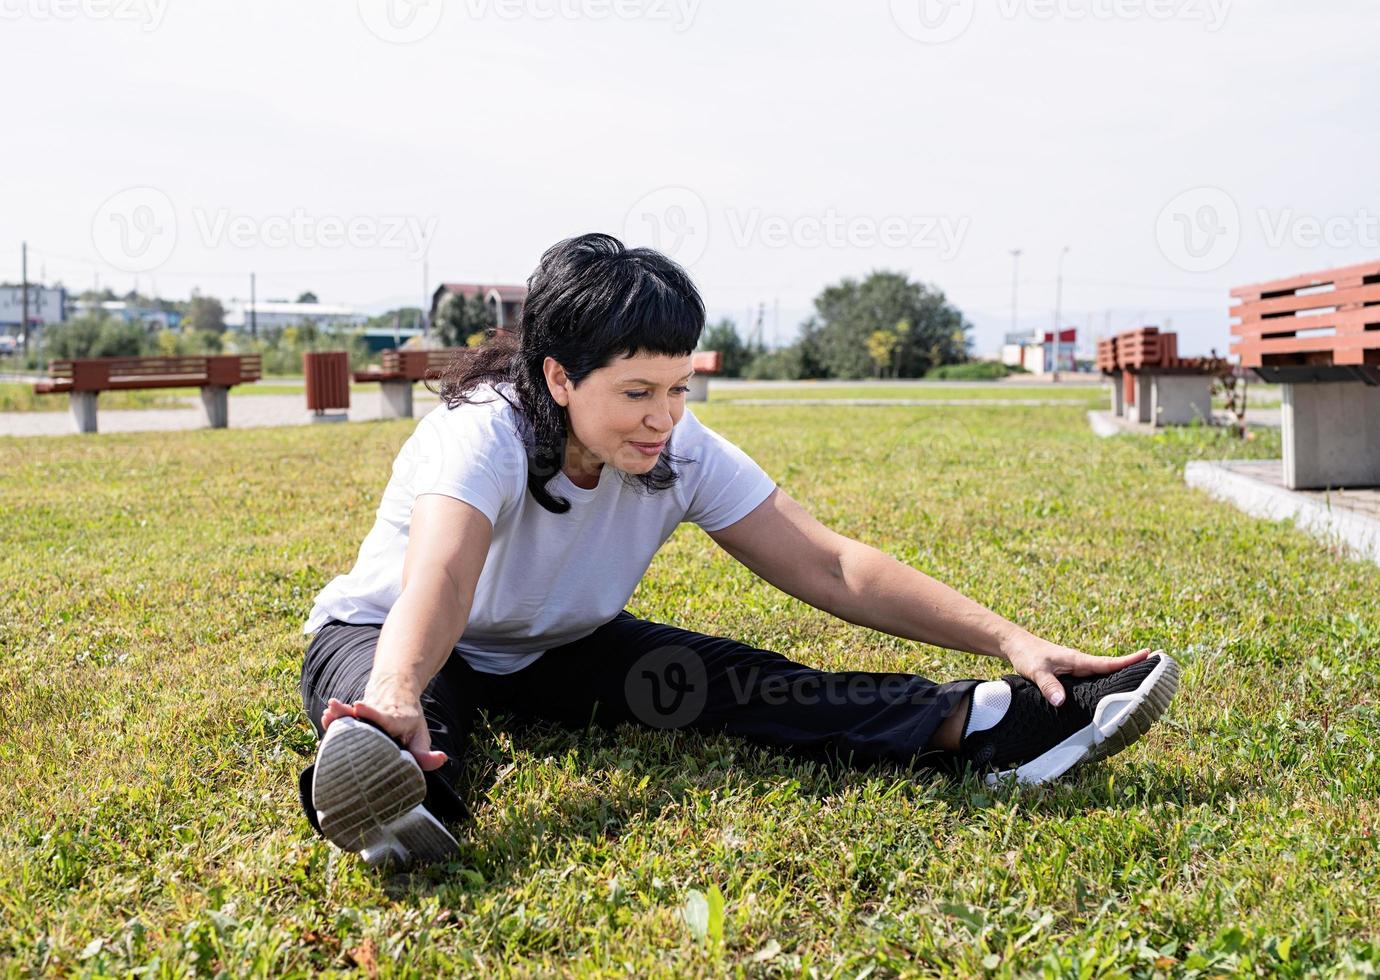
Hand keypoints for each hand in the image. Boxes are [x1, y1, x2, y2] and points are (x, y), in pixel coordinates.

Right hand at [320, 692, 447, 771]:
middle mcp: (379, 716)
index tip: (359, 706)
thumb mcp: (420, 736)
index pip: (384, 717)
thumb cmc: (408, 722)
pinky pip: (345, 716)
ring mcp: (365, 714)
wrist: (397, 690)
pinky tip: (326, 716)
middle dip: (348, 713)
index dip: (371, 712)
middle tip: (333, 708)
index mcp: (396, 721)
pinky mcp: (356, 715)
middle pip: (362, 716)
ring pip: (351, 713)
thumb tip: (441, 759)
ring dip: (340, 712)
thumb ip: (425, 753)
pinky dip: (336, 716)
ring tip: (329, 709)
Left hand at [1002, 633, 1152, 707]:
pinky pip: (1093, 679)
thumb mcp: (1036, 671)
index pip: (1107, 663)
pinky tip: (1111, 694)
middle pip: (1112, 669)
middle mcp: (1081, 664)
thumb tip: (1061, 701)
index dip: (1128, 661)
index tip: (1149, 655)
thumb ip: (1048, 686)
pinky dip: (1105, 683)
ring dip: (1120, 677)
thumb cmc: (1027, 655)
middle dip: (1133, 669)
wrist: (1016, 646)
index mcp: (1078, 660)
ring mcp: (1077, 669)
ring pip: (1103, 675)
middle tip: (1158, 670)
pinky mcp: (1071, 674)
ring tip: (1143, 684)